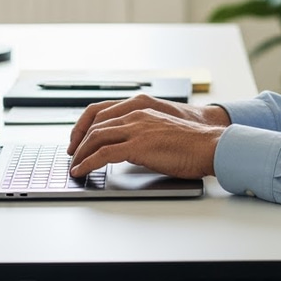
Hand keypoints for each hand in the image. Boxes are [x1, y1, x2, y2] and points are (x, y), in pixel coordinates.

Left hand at [67, 96, 230, 179]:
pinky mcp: (138, 145)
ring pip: (96, 138)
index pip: (101, 112)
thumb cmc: (192, 143)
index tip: (77, 140)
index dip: (84, 127)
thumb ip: (143, 133)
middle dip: (78, 142)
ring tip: (74, 167)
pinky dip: (88, 163)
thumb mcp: (161, 130)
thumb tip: (128, 149)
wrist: (209, 145)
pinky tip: (83, 171)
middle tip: (71, 156)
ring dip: (80, 154)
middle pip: (95, 124)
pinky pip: (104, 153)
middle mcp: (136, 114)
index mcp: (141, 108)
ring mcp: (136, 128)